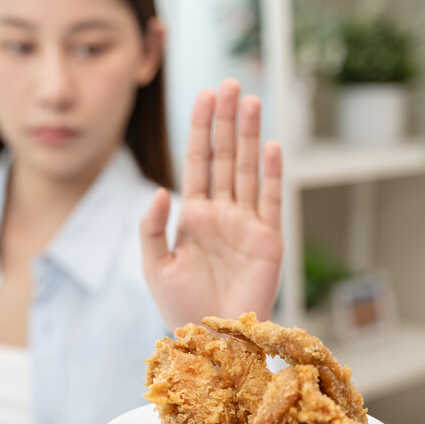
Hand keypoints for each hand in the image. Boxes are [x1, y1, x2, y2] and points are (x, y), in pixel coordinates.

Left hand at [141, 79, 282, 329]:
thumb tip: (160, 189)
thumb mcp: (155, 266)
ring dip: (250, 136)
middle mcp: (222, 214)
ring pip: (248, 170)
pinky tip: (271, 146)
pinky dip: (271, 174)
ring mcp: (247, 225)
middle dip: (227, 121)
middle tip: (230, 83)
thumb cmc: (181, 307)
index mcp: (194, 216)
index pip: (198, 162)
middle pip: (225, 157)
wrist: (212, 340)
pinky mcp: (268, 241)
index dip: (201, 129)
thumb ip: (152, 227)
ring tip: (251, 101)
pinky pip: (270, 201)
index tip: (204, 96)